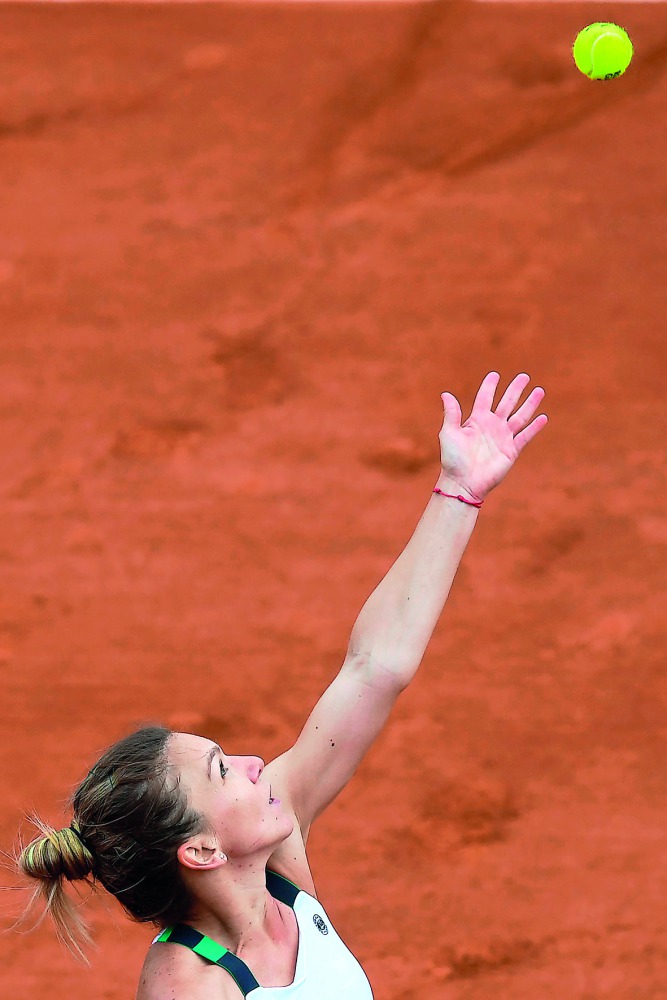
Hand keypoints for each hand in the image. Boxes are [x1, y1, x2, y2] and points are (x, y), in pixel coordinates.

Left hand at [438, 372, 547, 502]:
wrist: (463, 482)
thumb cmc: (453, 459)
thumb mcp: (449, 433)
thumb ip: (451, 413)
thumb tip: (445, 394)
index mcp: (476, 420)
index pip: (485, 398)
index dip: (490, 386)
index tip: (495, 375)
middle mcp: (492, 426)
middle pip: (507, 402)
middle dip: (515, 389)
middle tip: (524, 376)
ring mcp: (503, 438)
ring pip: (520, 416)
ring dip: (530, 404)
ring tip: (539, 390)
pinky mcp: (511, 451)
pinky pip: (525, 436)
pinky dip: (534, 427)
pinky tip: (543, 417)